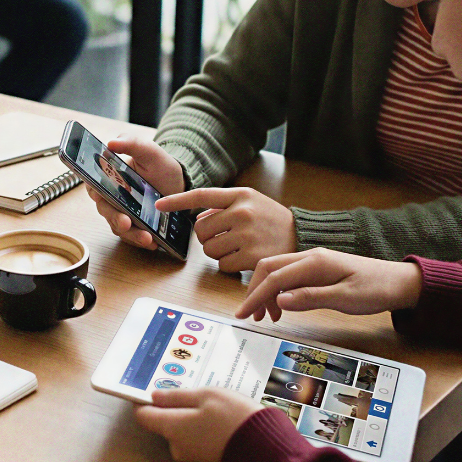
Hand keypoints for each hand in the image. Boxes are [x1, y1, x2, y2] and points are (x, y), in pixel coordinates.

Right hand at [88, 135, 185, 249]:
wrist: (178, 184)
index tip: (99, 195)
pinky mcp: (133, 226)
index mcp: (109, 177)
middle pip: (105, 210)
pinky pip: (132, 236)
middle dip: (115, 218)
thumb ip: (131, 143)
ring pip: (118, 226)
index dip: (94, 190)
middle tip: (126, 222)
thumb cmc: (159, 165)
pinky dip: (140, 240)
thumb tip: (111, 142)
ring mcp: (122, 212)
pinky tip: (153, 242)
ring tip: (147, 238)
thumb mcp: (148, 150)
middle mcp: (111, 197)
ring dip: (131, 234)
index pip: (93, 184)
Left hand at [136, 388, 263, 461]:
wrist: (267, 450)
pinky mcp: (206, 459)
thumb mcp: (206, 396)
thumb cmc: (235, 418)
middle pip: (164, 422)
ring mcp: (192, 455)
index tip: (151, 387)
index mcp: (172, 427)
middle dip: (176, 405)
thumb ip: (177, 396)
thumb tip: (154, 396)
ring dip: (193, 415)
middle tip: (193, 389)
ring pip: (183, 429)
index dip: (144, 400)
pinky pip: (198, 437)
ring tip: (213, 401)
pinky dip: (204, 426)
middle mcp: (177, 445)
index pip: (143, 415)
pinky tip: (220, 416)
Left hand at [156, 187, 295, 271]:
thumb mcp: (252, 202)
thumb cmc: (272, 219)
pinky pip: (222, 265)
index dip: (177, 200)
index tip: (159, 205)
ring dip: (217, 252)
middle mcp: (242, 212)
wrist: (303, 235)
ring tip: (237, 247)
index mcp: (240, 195)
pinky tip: (243, 259)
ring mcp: (247, 234)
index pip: (201, 195)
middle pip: (201, 230)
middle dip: (208, 237)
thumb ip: (225, 206)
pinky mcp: (252, 256)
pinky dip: (228, 265)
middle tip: (225, 237)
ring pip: (209, 249)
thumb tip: (197, 216)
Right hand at [236, 248, 423, 322]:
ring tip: (265, 316)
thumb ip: (311, 298)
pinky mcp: (316, 269)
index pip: (274, 277)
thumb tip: (280, 300)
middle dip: (254, 291)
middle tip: (249, 316)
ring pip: (276, 272)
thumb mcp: (346, 298)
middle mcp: (310, 257)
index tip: (243, 313)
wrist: (399, 281)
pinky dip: (278, 291)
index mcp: (315, 262)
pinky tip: (282, 307)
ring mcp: (313, 262)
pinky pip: (288, 276)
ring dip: (265, 292)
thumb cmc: (377, 289)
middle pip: (268, 268)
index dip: (255, 296)